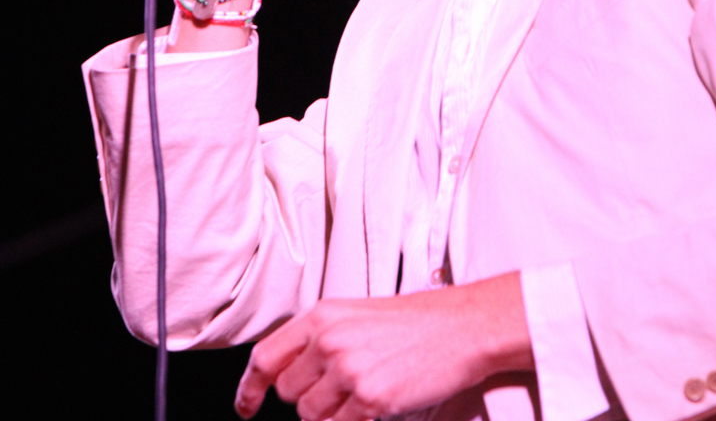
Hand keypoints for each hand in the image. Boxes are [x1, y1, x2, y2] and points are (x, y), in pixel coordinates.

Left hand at [234, 275, 532, 420]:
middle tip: (341, 386)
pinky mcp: (370, 401)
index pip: (266, 357)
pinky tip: (379, 400)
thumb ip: (320, 339)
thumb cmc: (414, 321)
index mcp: (323, 315)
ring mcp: (348, 372)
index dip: (250, 388)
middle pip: (289, 393)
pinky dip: (355, 420)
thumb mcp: (356, 315)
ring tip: (366, 388)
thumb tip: (290, 372)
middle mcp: (329, 341)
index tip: (246, 406)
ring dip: (333, 412)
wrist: (460, 327)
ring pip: (312, 415)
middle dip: (309, 398)